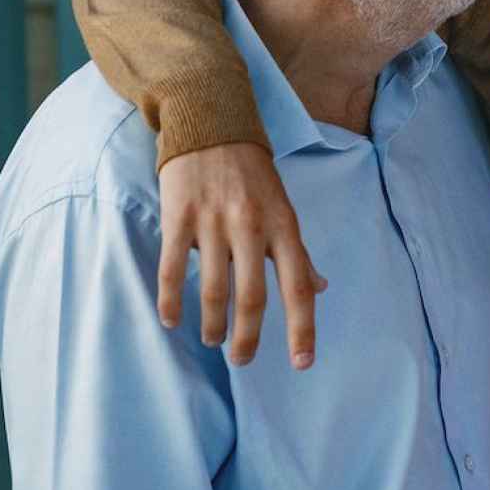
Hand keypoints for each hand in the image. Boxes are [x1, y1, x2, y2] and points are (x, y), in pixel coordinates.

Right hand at [158, 143, 326, 367]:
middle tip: (242, 359)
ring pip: (213, 289)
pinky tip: (172, 320)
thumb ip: (298, 252)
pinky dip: (171, 301)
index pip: (298, 287)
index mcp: (284, 226)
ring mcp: (213, 222)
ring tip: (212, 339)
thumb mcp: (285, 209)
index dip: (302, 328)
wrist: (211, 125)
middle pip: (253, 297)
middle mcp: (252, 226)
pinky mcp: (178, 217)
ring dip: (212, 324)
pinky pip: (172, 269)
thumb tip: (319, 289)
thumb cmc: (253, 176)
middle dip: (248, 338)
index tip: (303, 363)